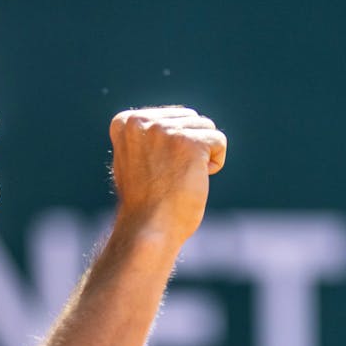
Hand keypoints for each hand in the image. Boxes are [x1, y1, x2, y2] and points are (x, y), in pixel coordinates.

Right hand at [109, 106, 226, 244]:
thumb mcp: (133, 160)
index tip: (155, 171)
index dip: (172, 147)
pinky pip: (219, 140)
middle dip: (189, 148)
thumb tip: (164, 124)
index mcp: (125, 122)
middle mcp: (142, 121)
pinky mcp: (189, 142)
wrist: (148, 228)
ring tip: (180, 179)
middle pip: (190, 119)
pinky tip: (195, 179)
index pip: (170, 117)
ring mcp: (166, 130)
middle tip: (169, 177)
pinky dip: (215, 163)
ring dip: (201, 156)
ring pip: (205, 129)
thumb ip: (146, 137)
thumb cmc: (144, 202)